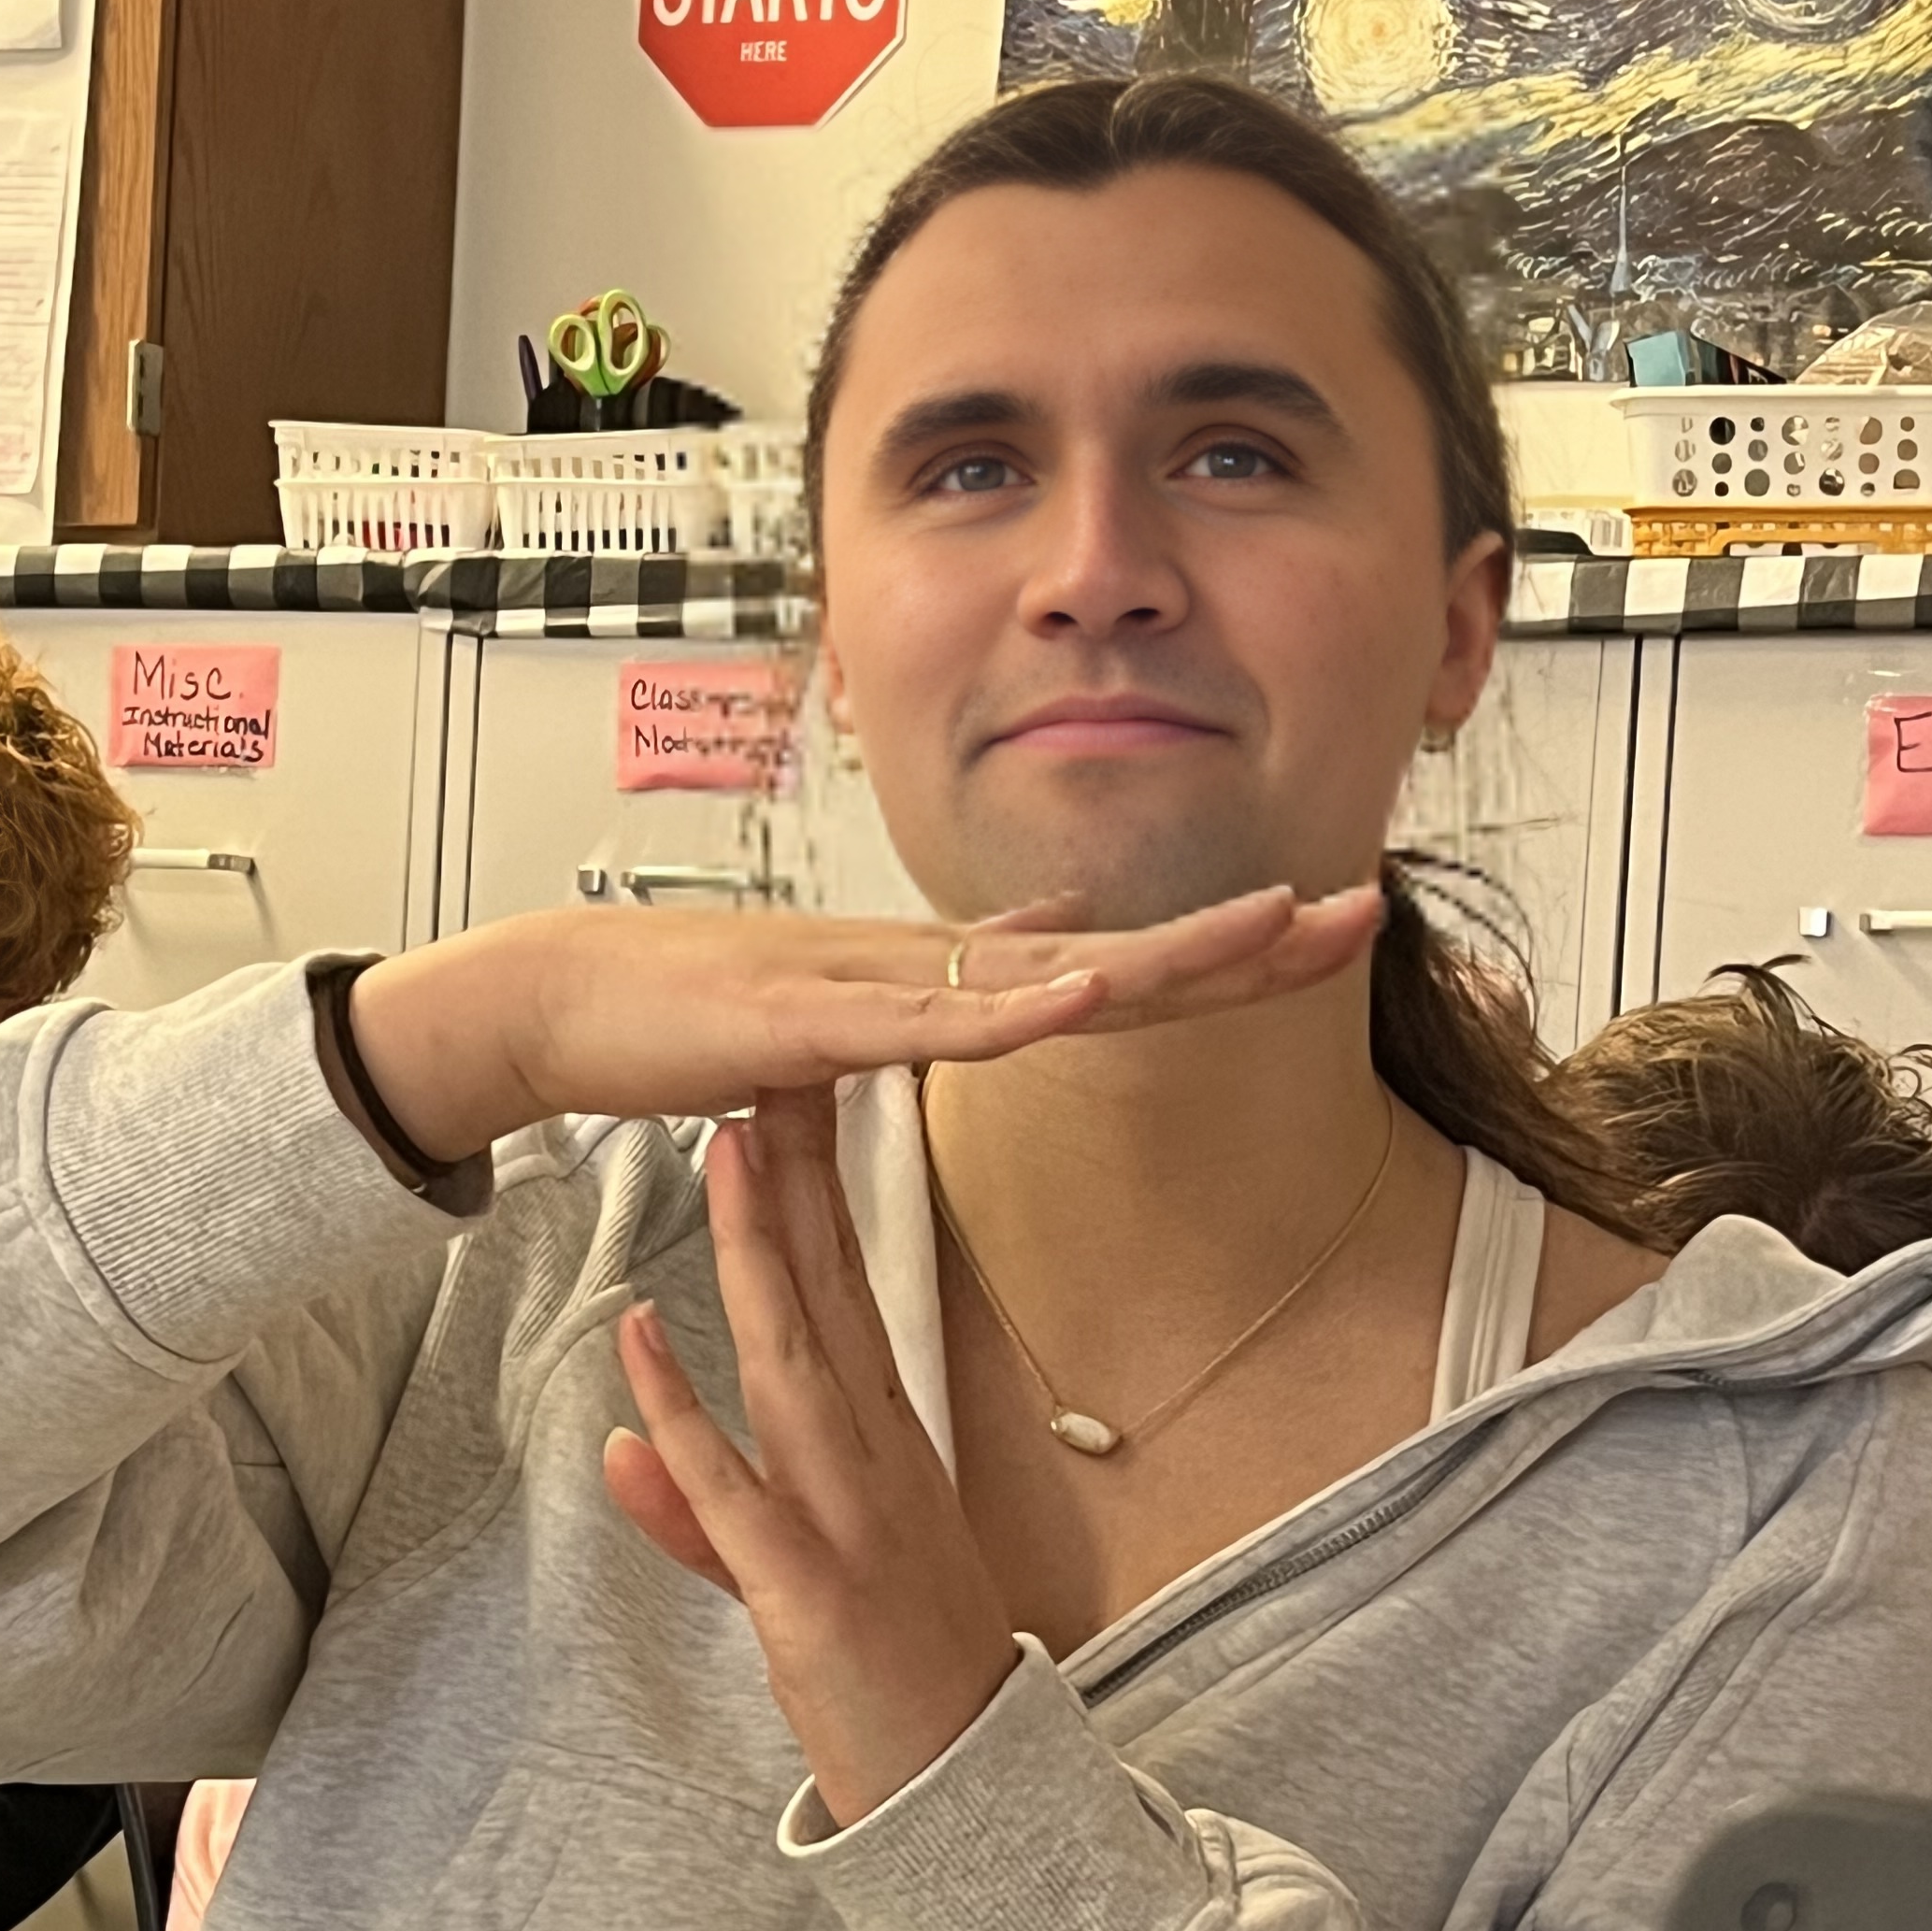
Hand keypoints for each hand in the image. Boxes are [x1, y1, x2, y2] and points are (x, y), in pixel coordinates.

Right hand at [345, 883, 1382, 1169]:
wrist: (563, 1005)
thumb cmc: (693, 1010)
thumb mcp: (852, 1004)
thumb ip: (956, 983)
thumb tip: (1057, 943)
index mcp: (950, 974)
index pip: (1117, 960)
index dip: (1226, 949)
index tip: (1332, 930)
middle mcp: (933, 964)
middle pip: (1120, 950)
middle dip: (1246, 936)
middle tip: (1368, 907)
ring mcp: (878, 984)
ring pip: (1050, 972)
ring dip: (1167, 950)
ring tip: (1274, 927)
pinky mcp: (814, 1020)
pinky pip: (934, 1023)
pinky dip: (1017, 1009)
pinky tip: (1089, 994)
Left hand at [602, 1085, 1017, 1828]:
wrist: (966, 1791)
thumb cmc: (901, 1679)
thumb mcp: (801, 1577)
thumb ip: (703, 1511)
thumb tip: (626, 1444)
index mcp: (889, 1448)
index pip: (852, 1296)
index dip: (824, 1195)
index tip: (801, 1099)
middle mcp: (876, 1462)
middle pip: (832, 1299)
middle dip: (801, 1181)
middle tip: (773, 1065)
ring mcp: (846, 1519)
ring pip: (793, 1363)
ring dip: (758, 1256)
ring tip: (726, 1153)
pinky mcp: (806, 1588)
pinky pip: (736, 1488)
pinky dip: (685, 1414)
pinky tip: (643, 1343)